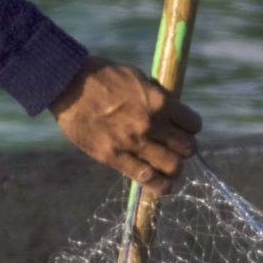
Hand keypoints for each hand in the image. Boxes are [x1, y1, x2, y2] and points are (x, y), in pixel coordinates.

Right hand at [50, 57, 201, 195]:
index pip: (193, 124)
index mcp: (159, 102)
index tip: (184, 130)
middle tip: (176, 150)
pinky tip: (162, 186)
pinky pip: (145, 178)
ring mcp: (132, 142)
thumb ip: (157, 96)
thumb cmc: (103, 76)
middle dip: (185, 150)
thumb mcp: (138, 79)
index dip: (191, 129)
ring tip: (170, 169)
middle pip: (187, 149)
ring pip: (172, 167)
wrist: (68, 84)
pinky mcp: (114, 157)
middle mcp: (151, 124)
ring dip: (175, 169)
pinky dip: (159, 185)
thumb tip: (172, 111)